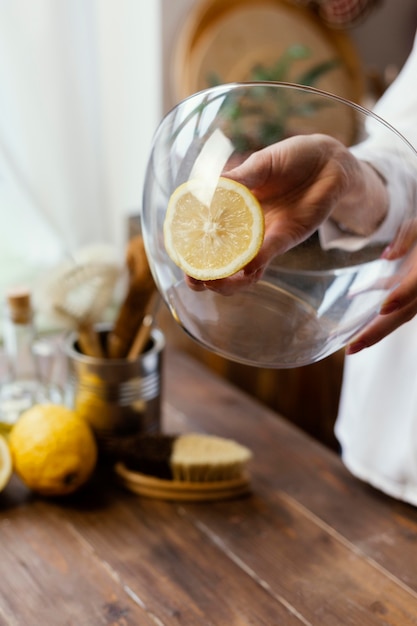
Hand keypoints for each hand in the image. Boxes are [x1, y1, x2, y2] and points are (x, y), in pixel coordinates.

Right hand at [186, 133, 386, 294]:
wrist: (328, 162)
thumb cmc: (292, 158)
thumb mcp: (260, 164)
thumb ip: (237, 178)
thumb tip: (205, 188)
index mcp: (232, 210)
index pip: (204, 237)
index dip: (189, 252)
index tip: (179, 257)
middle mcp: (245, 229)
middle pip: (219, 263)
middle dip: (203, 278)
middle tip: (194, 280)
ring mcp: (264, 237)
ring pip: (241, 270)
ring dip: (226, 282)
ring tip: (214, 282)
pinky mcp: (285, 239)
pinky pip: (266, 257)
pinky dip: (253, 264)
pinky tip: (245, 268)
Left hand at [347, 220, 416, 353]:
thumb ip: (408, 236)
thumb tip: (387, 256)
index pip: (416, 285)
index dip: (401, 296)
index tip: (383, 308)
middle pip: (403, 313)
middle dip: (377, 332)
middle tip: (352, 347)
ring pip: (400, 314)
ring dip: (376, 330)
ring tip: (352, 344)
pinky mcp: (414, 288)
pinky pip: (397, 303)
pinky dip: (377, 306)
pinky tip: (353, 295)